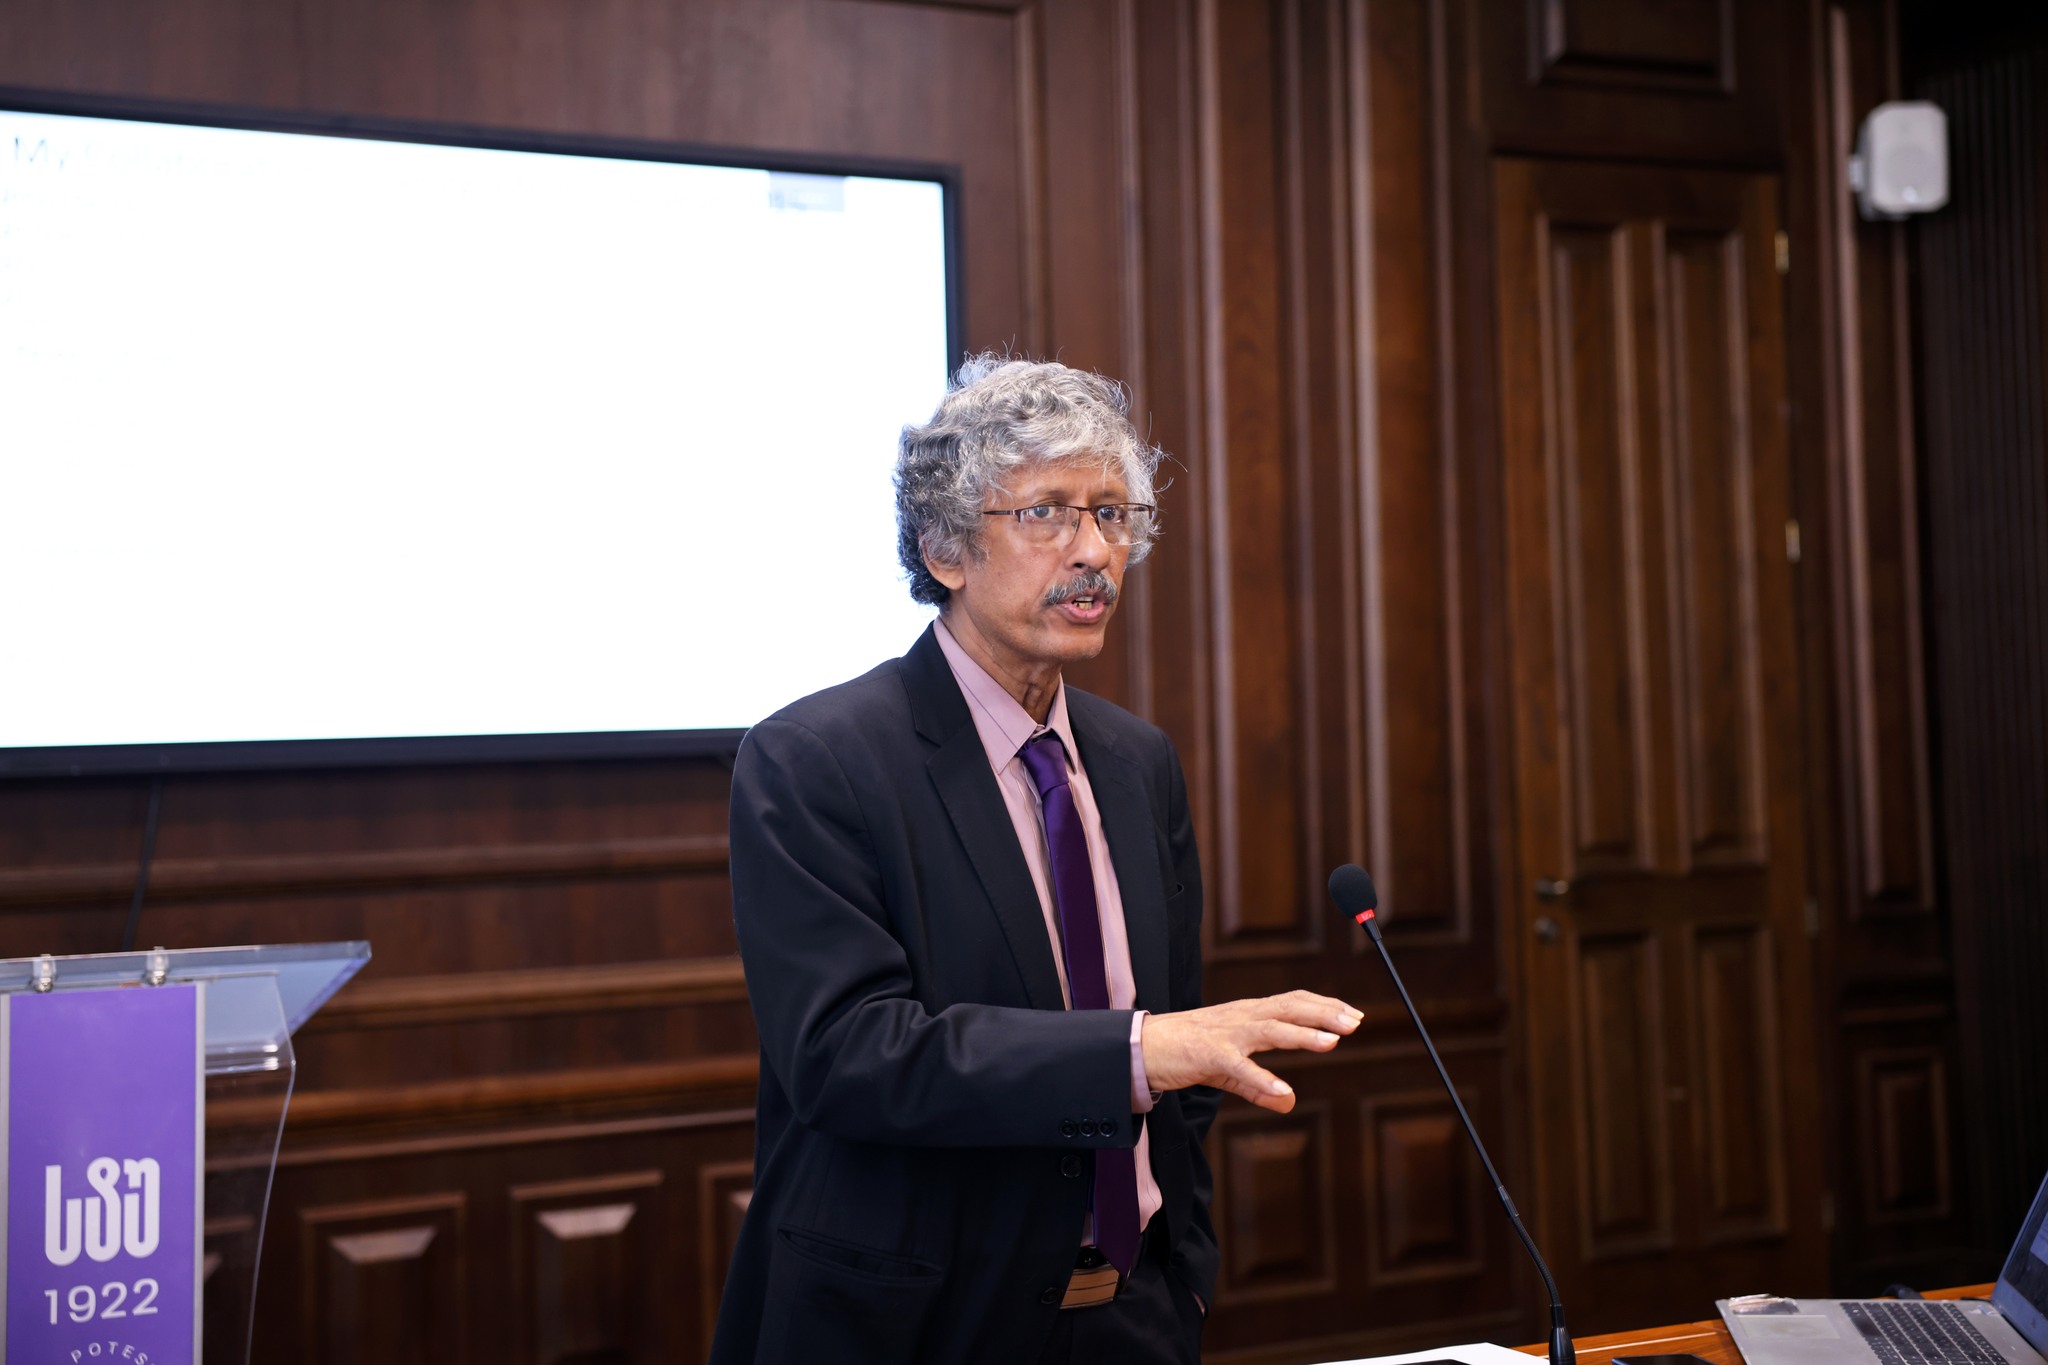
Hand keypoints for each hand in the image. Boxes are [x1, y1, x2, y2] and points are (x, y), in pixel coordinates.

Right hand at [1140, 991, 1362, 1113]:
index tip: (1353, 1015)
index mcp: (1247, 1015)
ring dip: (1303, 1035)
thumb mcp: (1227, 1070)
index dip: (1323, 1006)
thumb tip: (1289, 1102)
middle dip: (1324, 1013)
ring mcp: (1225, 1034)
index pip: (1291, 1002)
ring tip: (1332, 1043)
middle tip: (1355, 1022)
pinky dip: (1262, 1078)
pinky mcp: (1208, 1055)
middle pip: (1288, 1008)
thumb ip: (1258, 1087)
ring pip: (1270, 1029)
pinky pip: (1239, 1068)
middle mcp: (1241, 1017)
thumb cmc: (1185, 1052)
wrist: (1142, 1048)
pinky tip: (1284, 1091)